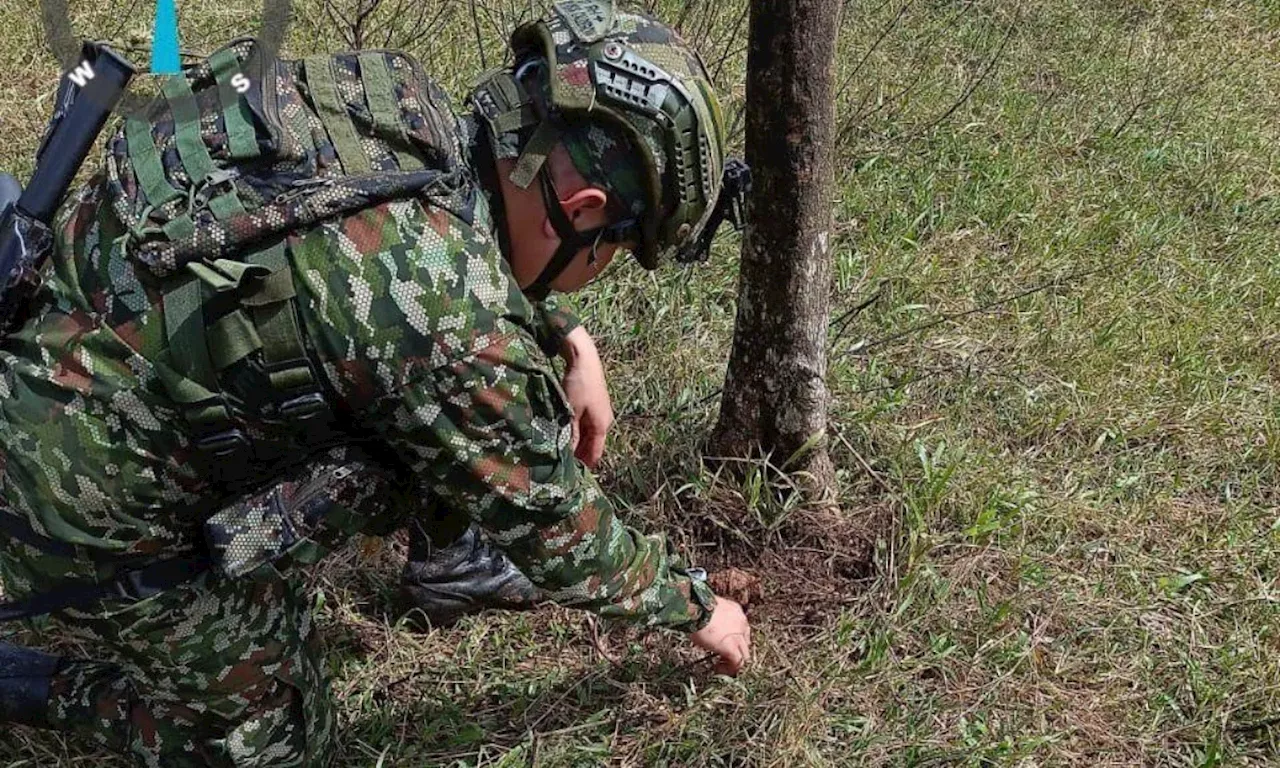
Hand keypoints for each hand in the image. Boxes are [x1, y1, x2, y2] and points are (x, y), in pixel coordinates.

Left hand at [560, 326, 612, 468]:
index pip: (596, 454)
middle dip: (581, 456)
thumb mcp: (572, 412)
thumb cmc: (578, 385)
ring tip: (562, 452)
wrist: (584, 358)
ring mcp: (601, 412)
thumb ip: (572, 434)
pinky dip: (579, 432)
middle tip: (564, 466)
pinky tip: (567, 433)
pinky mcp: (594, 405)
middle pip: (593, 446)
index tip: (572, 476)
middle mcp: (605, 421)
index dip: (585, 466)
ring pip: (590, 435)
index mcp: (602, 426)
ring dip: (579, 444)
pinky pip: (588, 425)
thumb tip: (569, 454)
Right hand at [691, 597, 751, 675]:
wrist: (697, 608)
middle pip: (745, 642)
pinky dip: (729, 668)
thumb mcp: (707, 608)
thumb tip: (702, 623)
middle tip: (723, 656)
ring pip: (744, 653)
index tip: (723, 641)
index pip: (741, 627)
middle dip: (736, 650)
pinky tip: (719, 669)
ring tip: (721, 665)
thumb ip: (710, 617)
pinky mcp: (732, 647)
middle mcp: (741, 622)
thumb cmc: (696, 605)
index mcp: (735, 610)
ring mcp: (738, 636)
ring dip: (734, 661)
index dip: (733, 637)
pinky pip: (737, 663)